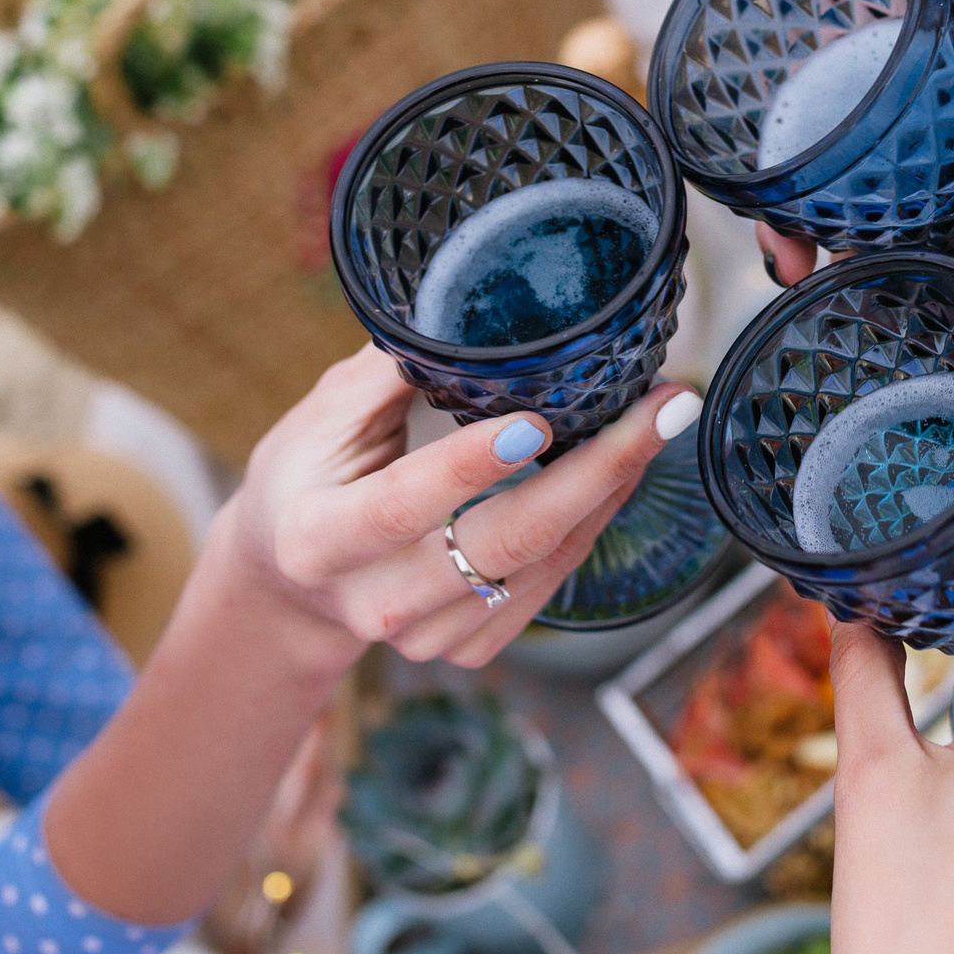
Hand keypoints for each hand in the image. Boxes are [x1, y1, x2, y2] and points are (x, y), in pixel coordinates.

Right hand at [218, 343, 696, 665]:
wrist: (292, 584)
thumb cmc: (306, 481)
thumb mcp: (320, 420)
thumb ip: (388, 374)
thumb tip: (468, 307)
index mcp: (319, 540)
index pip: (402, 506)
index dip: (469, 467)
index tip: (537, 419)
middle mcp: (374, 601)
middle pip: (501, 543)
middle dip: (594, 473)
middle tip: (662, 410)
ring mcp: (426, 636)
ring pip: (540, 565)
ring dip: (610, 491)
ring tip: (657, 421)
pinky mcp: (468, 647)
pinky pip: (548, 586)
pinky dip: (591, 524)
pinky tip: (617, 472)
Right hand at [757, 0, 953, 284]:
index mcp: (871, 80)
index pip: (812, 156)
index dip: (789, 210)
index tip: (782, 253)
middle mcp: (909, 130)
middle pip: (860, 214)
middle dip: (843, 263)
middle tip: (841, 295)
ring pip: (930, 233)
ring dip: (926, 275)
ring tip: (924, 314)